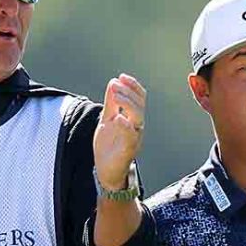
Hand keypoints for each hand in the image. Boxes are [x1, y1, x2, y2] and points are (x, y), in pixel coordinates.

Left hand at [94, 74, 145, 189]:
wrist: (106, 169)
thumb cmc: (109, 146)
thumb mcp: (107, 119)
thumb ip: (111, 103)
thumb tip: (113, 83)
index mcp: (132, 118)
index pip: (139, 98)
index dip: (132, 86)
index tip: (122, 77)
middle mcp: (136, 126)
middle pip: (139, 105)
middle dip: (128, 92)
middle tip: (115, 85)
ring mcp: (134, 137)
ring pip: (138, 117)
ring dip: (127, 104)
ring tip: (116, 96)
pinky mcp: (128, 149)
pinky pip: (131, 136)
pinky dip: (126, 126)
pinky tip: (119, 118)